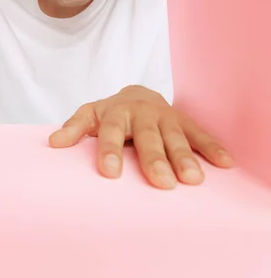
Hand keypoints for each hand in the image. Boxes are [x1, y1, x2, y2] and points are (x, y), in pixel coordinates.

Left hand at [49, 85, 234, 188]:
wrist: (137, 94)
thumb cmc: (110, 113)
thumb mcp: (89, 115)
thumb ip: (74, 127)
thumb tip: (53, 143)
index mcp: (116, 112)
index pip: (111, 132)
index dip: (110, 151)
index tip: (110, 173)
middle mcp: (142, 113)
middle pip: (148, 136)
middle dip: (155, 159)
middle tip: (162, 183)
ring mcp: (166, 116)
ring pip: (176, 136)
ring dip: (185, 157)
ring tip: (193, 180)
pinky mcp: (184, 121)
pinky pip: (199, 134)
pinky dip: (211, 147)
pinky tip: (225, 163)